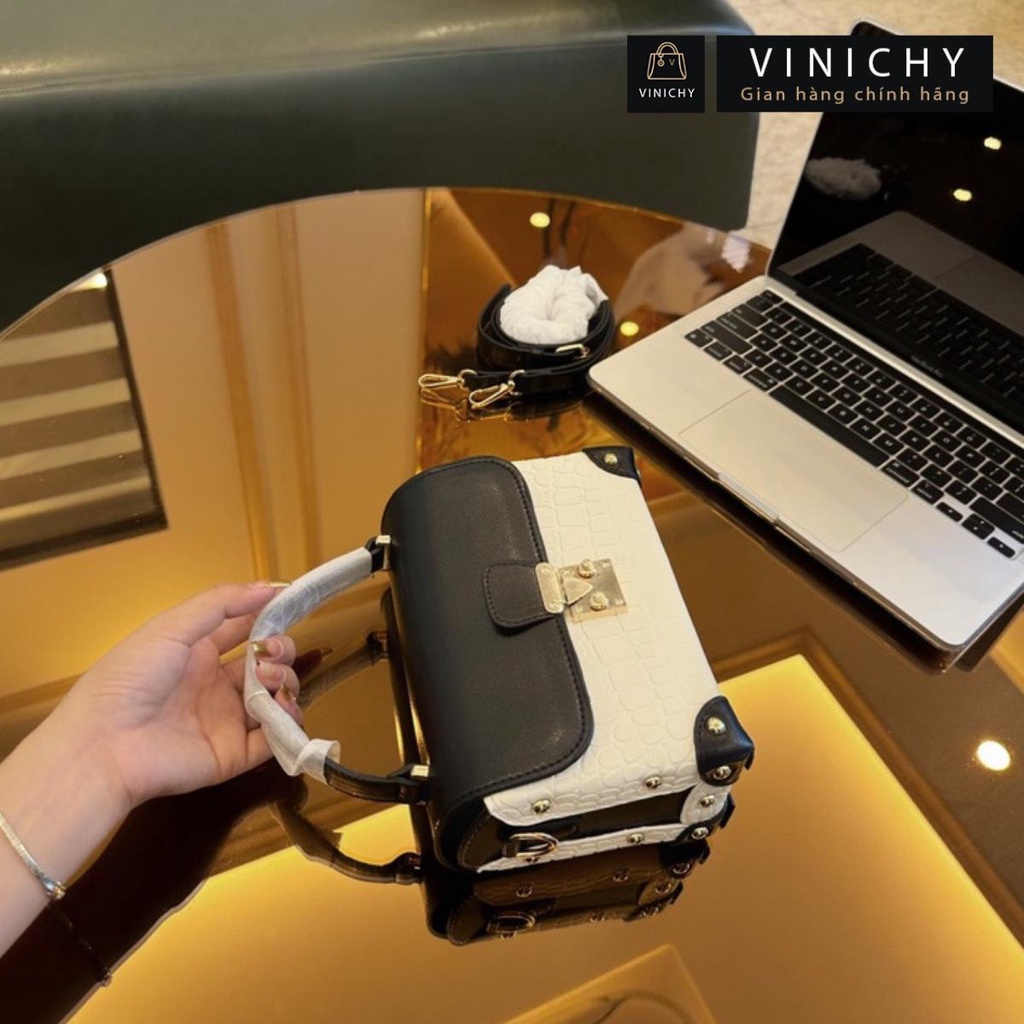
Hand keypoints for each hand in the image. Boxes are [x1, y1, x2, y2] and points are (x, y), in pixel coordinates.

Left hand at [48, 582, 302, 814]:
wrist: (104, 745)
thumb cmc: (129, 679)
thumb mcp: (171, 627)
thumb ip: (221, 604)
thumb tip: (270, 586)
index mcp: (197, 654)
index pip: (244, 629)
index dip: (268, 615)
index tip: (293, 601)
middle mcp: (215, 686)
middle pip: (266, 663)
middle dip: (280, 650)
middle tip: (272, 651)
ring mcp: (227, 720)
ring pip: (276, 697)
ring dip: (285, 680)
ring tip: (270, 678)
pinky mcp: (235, 754)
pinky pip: (274, 738)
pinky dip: (288, 721)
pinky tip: (281, 706)